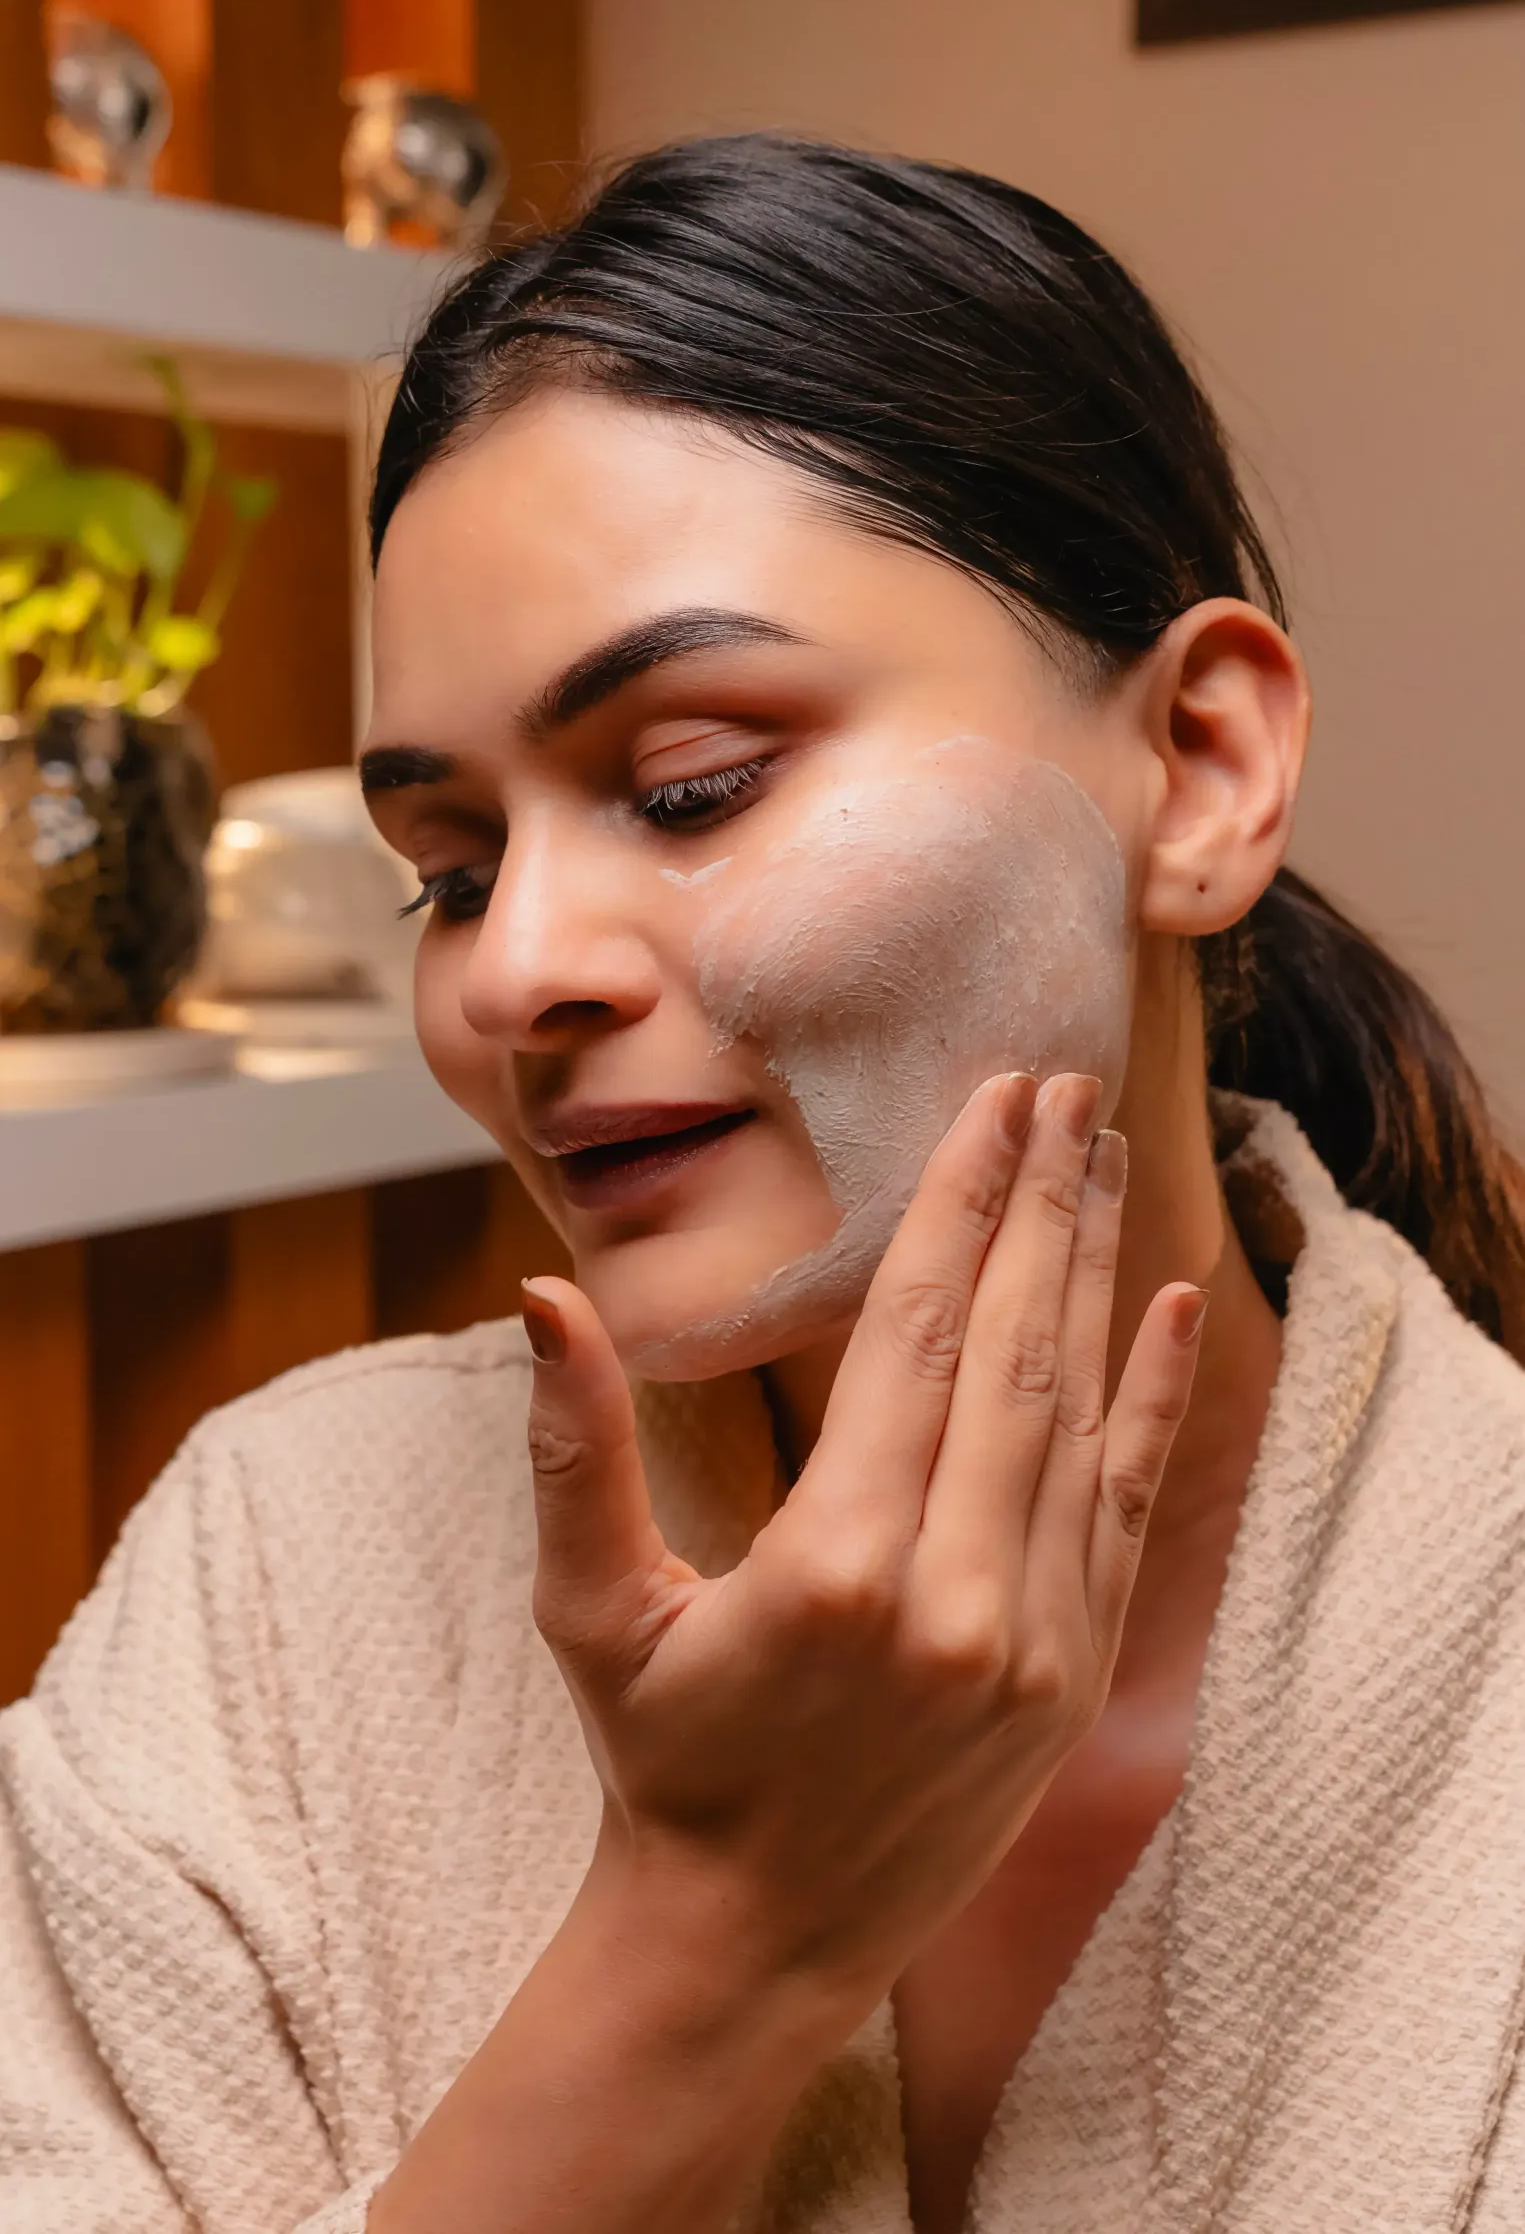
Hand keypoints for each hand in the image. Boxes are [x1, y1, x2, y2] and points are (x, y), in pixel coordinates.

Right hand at [520, 1071, 1204, 2023]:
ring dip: (1097, 1272)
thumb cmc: (662, 1762)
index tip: (988, 1103)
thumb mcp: (592, 1610)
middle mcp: (955, 1599)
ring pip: (1081, 1413)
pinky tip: (1173, 1305)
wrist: (756, 1938)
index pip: (915, 1336)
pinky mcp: (1075, 1674)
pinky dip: (1156, 1400)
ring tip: (1104, 1156)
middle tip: (1062, 1087)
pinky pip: (1130, 1507)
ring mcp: (1033, 1642)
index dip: (957, 1206)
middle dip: (1041, 1202)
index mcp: (835, 1567)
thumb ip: (575, 1447)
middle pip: (1015, 1350)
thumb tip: (545, 1295)